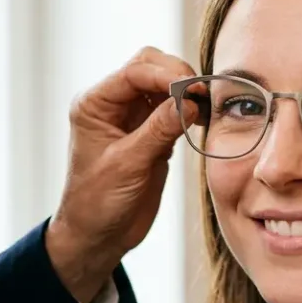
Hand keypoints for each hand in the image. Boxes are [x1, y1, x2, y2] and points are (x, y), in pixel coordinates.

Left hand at [46, 47, 198, 302]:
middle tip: (201, 94)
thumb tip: (190, 102)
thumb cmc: (97, 203)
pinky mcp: (153, 133)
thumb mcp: (127, 165)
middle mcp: (114, 105)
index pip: (134, 71)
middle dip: (178, 74)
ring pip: (166, 84)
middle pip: (150, 66)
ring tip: (206, 107)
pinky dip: (191, 109)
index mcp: (95, 105)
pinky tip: (203, 119)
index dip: (166, 74)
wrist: (98, 236)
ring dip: (187, 90)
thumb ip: (158, 131)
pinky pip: (176, 109)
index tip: (192, 88)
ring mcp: (135, 118)